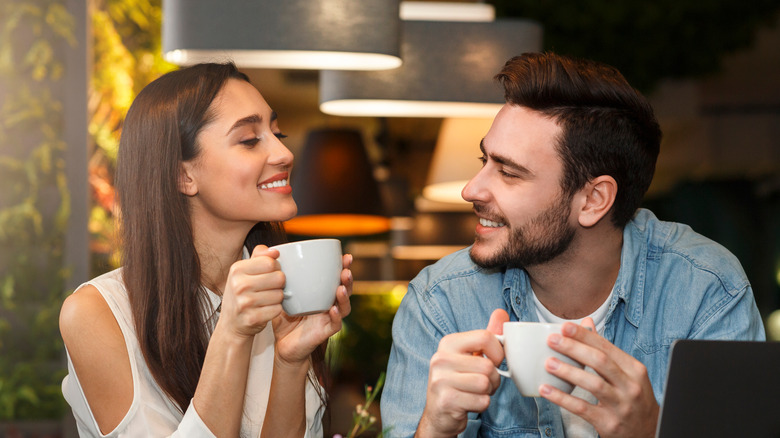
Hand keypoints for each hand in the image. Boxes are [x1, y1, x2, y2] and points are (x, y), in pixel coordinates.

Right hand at [217, 245, 284, 339]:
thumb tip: (275, 251)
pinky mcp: (252, 318)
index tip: (269, 274)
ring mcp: (244, 303)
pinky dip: (275, 310)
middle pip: (279, 278)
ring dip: (277, 298)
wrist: (231, 324)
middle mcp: (238, 285)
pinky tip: (265, 310)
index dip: (275, 268)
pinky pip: (277, 309)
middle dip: (278, 284)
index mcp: (237, 269)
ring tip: (266, 300)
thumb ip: (260, 257)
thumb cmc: (241, 294)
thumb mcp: (244, 272)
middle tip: (269, 289)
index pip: (270, 262)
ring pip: (280, 294)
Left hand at [272, 253, 353, 365]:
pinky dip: (336, 316)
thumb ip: (271, 273)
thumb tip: (263, 248)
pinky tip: (333, 309)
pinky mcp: (325, 332)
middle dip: (348, 278)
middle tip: (346, 269)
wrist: (282, 345)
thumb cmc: (283, 318)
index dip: (342, 267)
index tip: (344, 255)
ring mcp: (328, 318)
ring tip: (341, 287)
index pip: (335, 277)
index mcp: (321, 293)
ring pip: (344, 306)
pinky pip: (335, 324)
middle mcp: (329, 304)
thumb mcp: (277, 293)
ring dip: (345, 296)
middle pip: (345, 289)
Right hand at [416, 309, 508, 437]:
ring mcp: (440, 380)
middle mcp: (440, 359)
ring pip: (485, 384)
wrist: (439, 413)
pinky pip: (481, 401)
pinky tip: (469, 403)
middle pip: (487, 365)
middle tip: (482, 383)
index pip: (485, 337)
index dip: (497, 352)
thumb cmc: (459, 381)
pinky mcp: (446, 401)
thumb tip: (501, 312)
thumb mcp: (470, 355)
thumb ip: (487, 335)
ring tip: (474, 392)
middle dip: (493, 379)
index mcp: (448, 343)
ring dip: (487, 392)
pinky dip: (481, 405)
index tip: (493, 361)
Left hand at [540, 318, 658, 437]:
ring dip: (568, 371)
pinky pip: (582, 408)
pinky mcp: (609, 423)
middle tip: (552, 341)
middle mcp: (630, 386)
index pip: (606, 347)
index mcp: (634, 369)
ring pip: (593, 384)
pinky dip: (562, 398)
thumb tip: (586, 323)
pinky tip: (547, 389)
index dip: (584, 336)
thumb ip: (605, 349)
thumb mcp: (627, 372)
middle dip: (574, 348)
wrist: (649, 431)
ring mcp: (621, 406)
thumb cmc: (633, 397)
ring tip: (549, 363)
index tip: (565, 327)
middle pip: (600, 362)